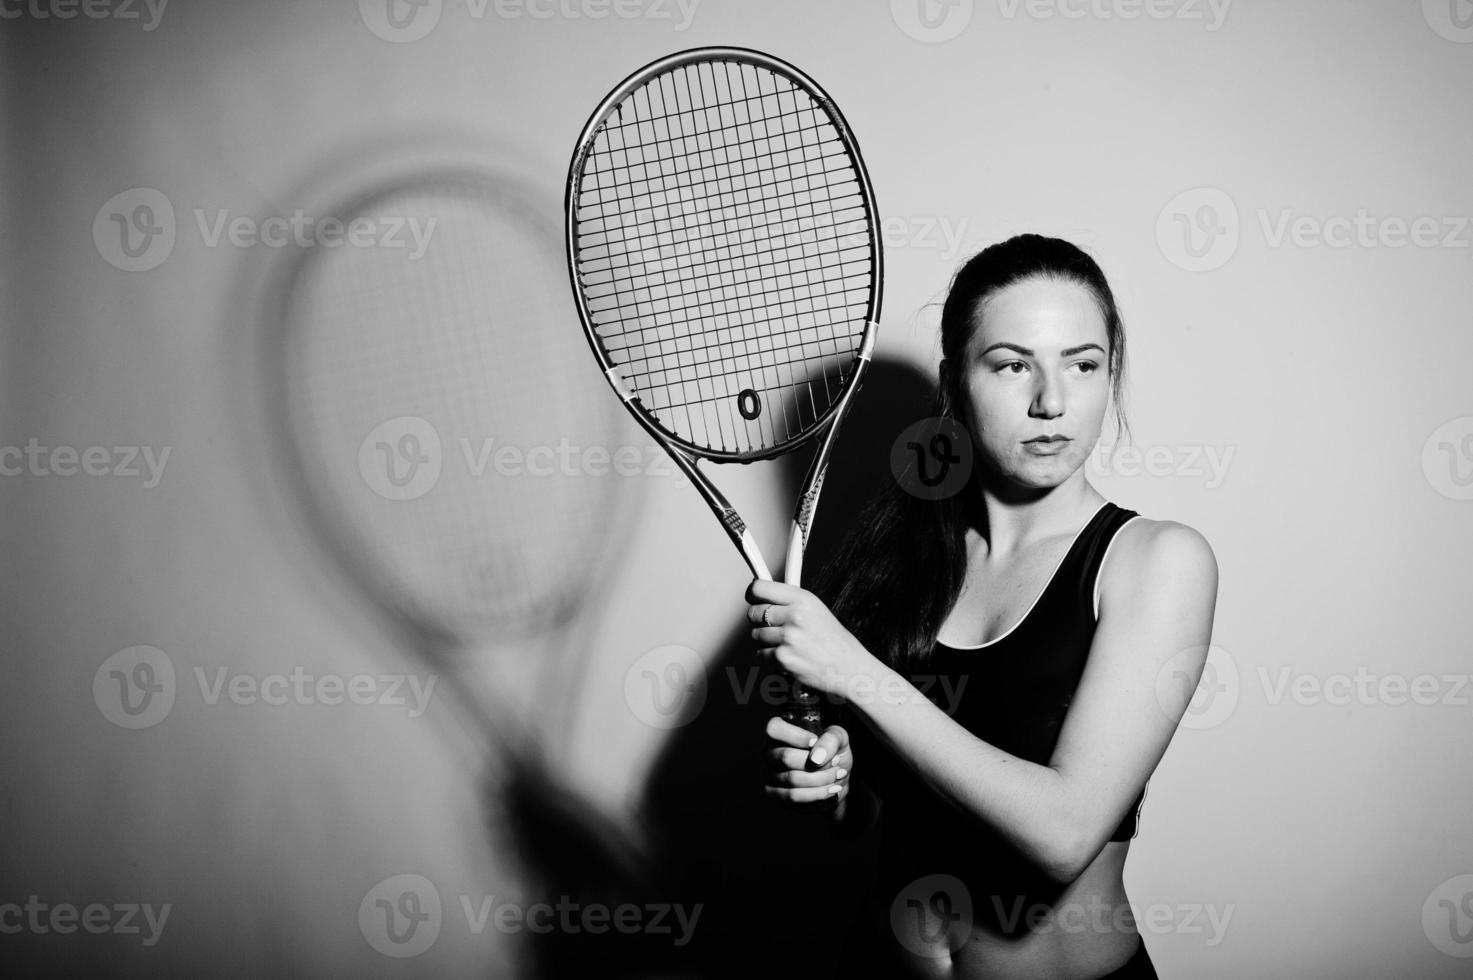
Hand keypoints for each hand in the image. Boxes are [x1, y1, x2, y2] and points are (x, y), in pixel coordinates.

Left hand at [746, 579, 872, 700]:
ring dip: (766, 640)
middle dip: (759, 619)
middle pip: (753, 612)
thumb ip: (790, 602)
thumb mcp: (816, 610)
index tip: (751, 596)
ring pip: (756, 635)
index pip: (760, 588)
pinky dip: (771, 657)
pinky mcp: (782, 658)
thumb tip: (763, 596)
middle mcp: (795, 615)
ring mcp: (788, 637)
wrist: (849, 668)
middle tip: (772, 624)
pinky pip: (761, 654)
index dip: (752, 593)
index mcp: (803, 599)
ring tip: (787, 643)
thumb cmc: (834, 641)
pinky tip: (790, 655)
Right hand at [763, 717, 850, 808]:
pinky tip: (832, 789)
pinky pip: (792, 796)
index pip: (774, 728)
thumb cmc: (832, 753)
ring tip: (838, 774)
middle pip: (786, 757)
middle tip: (836, 761)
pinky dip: (817, 794)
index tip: (815, 741)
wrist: (836, 779)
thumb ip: (831, 738)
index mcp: (779, 732)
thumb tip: (815, 758)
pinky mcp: (774, 793)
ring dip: (821, 779)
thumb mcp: (839, 738)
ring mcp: (768, 773)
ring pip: (792, 779)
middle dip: (817, 762)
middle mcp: (769, 751)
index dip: (796, 736)